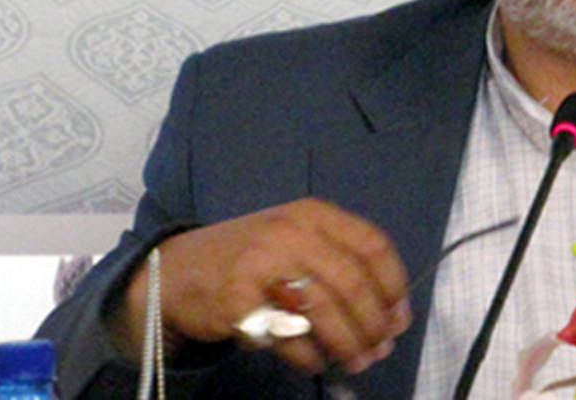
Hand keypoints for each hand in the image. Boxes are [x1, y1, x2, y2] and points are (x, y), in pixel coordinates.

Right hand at [111, 198, 409, 374]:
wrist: (176, 270)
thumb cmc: (252, 258)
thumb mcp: (297, 240)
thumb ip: (342, 263)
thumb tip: (391, 313)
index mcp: (313, 214)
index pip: (372, 245)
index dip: (393, 285)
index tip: (399, 317)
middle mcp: (290, 231)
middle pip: (351, 282)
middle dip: (373, 323)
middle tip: (380, 350)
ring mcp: (261, 263)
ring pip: (323, 309)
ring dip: (347, 344)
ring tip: (356, 362)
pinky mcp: (237, 300)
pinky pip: (287, 335)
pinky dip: (309, 356)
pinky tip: (315, 363)